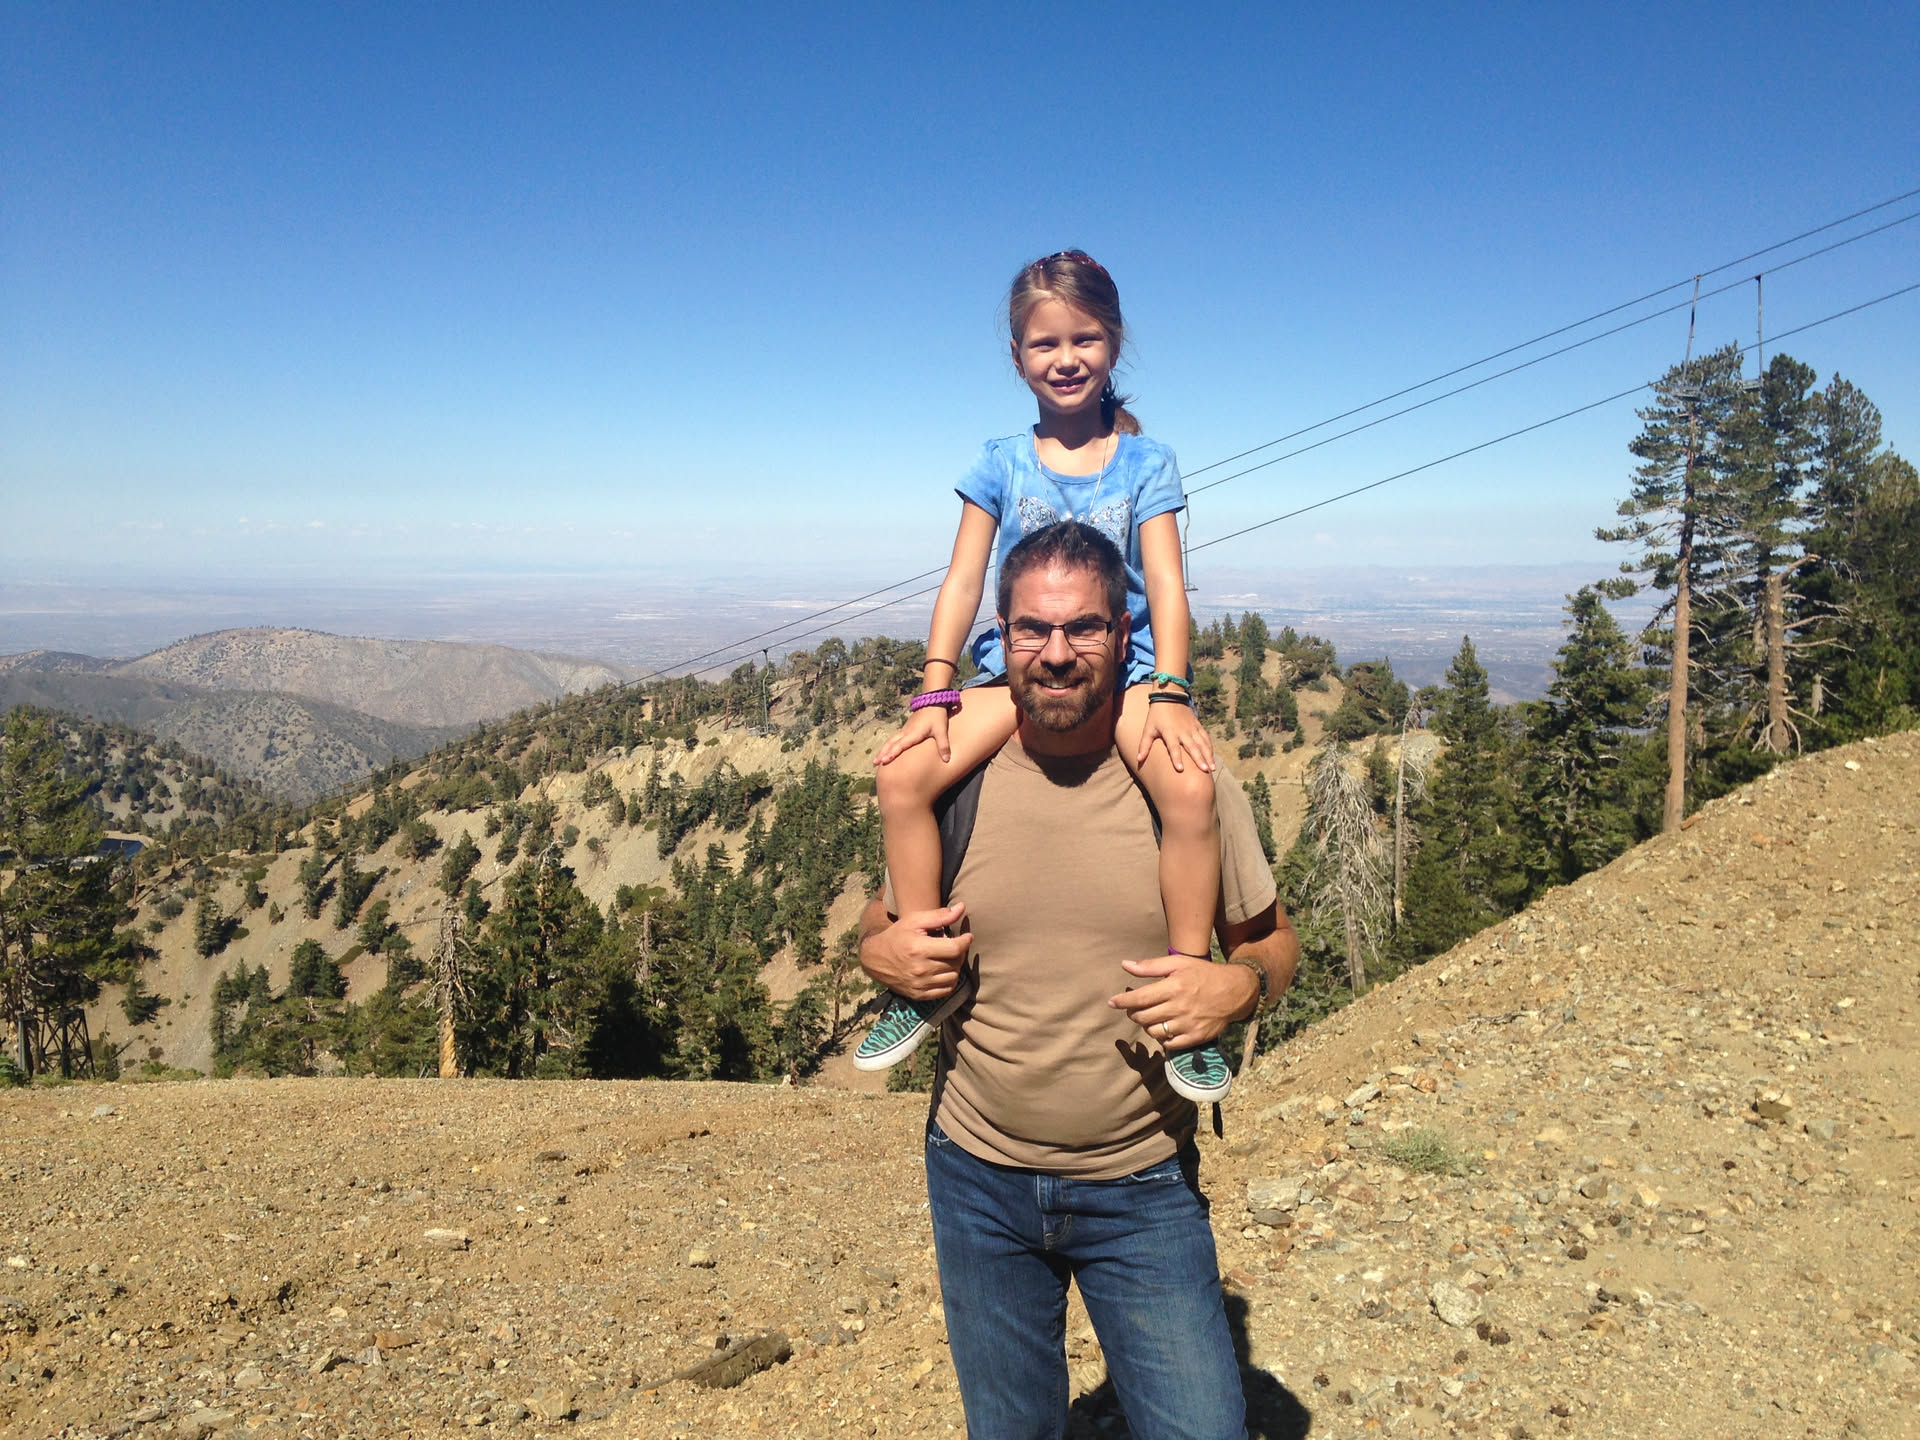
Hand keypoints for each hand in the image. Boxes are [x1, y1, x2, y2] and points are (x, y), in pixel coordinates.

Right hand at [859, 902, 970, 1000]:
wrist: (875, 959)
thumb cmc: (897, 935)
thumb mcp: (915, 920)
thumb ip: (939, 915)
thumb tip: (962, 908)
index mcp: (919, 949)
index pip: (955, 948)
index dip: (966, 941)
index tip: (967, 936)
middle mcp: (920, 969)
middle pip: (955, 963)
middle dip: (959, 952)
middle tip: (954, 945)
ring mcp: (920, 984)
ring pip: (953, 977)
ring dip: (955, 966)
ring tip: (948, 957)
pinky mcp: (919, 995)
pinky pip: (946, 990)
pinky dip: (950, 980)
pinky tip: (944, 970)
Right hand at [875, 703, 951, 764]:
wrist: (932, 701)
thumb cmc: (937, 716)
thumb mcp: (941, 731)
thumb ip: (943, 746)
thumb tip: (947, 760)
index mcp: (914, 733)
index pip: (901, 745)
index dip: (892, 753)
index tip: (884, 760)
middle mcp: (906, 732)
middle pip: (891, 744)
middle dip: (883, 753)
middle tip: (875, 763)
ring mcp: (904, 730)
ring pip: (890, 741)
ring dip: (883, 750)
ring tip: (876, 761)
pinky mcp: (905, 729)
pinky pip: (893, 739)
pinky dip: (887, 746)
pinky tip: (884, 752)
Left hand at [1109, 952, 1256, 1047]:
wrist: (1234, 991)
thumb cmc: (1203, 974)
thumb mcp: (1178, 963)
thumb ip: (1150, 966)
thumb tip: (1125, 965)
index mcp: (1173, 987)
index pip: (1139, 999)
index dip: (1122, 1002)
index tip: (1112, 1002)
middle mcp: (1179, 1007)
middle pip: (1143, 1017)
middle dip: (1133, 1013)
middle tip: (1134, 1008)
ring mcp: (1188, 1024)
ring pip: (1154, 1032)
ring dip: (1146, 1026)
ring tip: (1149, 1017)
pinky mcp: (1196, 1037)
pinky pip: (1169, 1044)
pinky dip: (1162, 1038)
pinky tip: (1164, 1028)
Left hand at [1136, 699, 1215, 773]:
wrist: (1169, 695)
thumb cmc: (1156, 715)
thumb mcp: (1148, 729)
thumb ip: (1144, 745)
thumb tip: (1138, 760)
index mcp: (1170, 733)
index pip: (1173, 748)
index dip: (1176, 758)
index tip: (1180, 770)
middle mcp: (1183, 732)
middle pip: (1192, 747)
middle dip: (1199, 759)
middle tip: (1205, 771)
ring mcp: (1192, 728)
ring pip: (1202, 744)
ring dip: (1208, 756)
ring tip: (1212, 768)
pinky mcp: (1197, 725)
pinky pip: (1205, 737)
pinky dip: (1209, 747)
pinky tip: (1212, 757)